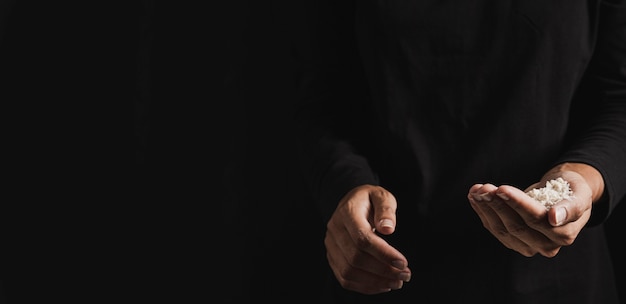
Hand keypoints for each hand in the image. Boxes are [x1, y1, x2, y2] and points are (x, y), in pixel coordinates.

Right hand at [325, 184, 410, 294]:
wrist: (351, 202)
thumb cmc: (370, 200)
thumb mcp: (382, 196)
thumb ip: (386, 209)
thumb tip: (388, 229)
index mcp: (347, 213)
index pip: (362, 238)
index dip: (383, 253)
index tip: (403, 262)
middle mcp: (334, 229)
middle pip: (355, 258)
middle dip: (383, 271)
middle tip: (405, 275)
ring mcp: (331, 245)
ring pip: (348, 271)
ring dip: (375, 282)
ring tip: (396, 282)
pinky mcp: (332, 257)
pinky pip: (344, 278)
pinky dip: (364, 286)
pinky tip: (383, 285)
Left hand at [467, 168, 596, 256]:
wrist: (564, 196)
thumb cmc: (573, 192)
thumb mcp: (580, 194)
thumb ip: (571, 207)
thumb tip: (554, 218)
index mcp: (564, 234)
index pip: (536, 219)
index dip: (518, 204)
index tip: (502, 188)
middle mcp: (547, 245)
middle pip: (516, 226)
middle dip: (498, 205)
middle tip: (485, 188)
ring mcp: (529, 246)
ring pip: (502, 230)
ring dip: (486, 208)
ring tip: (477, 190)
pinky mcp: (514, 242)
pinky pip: (495, 229)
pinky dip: (483, 212)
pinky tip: (475, 196)